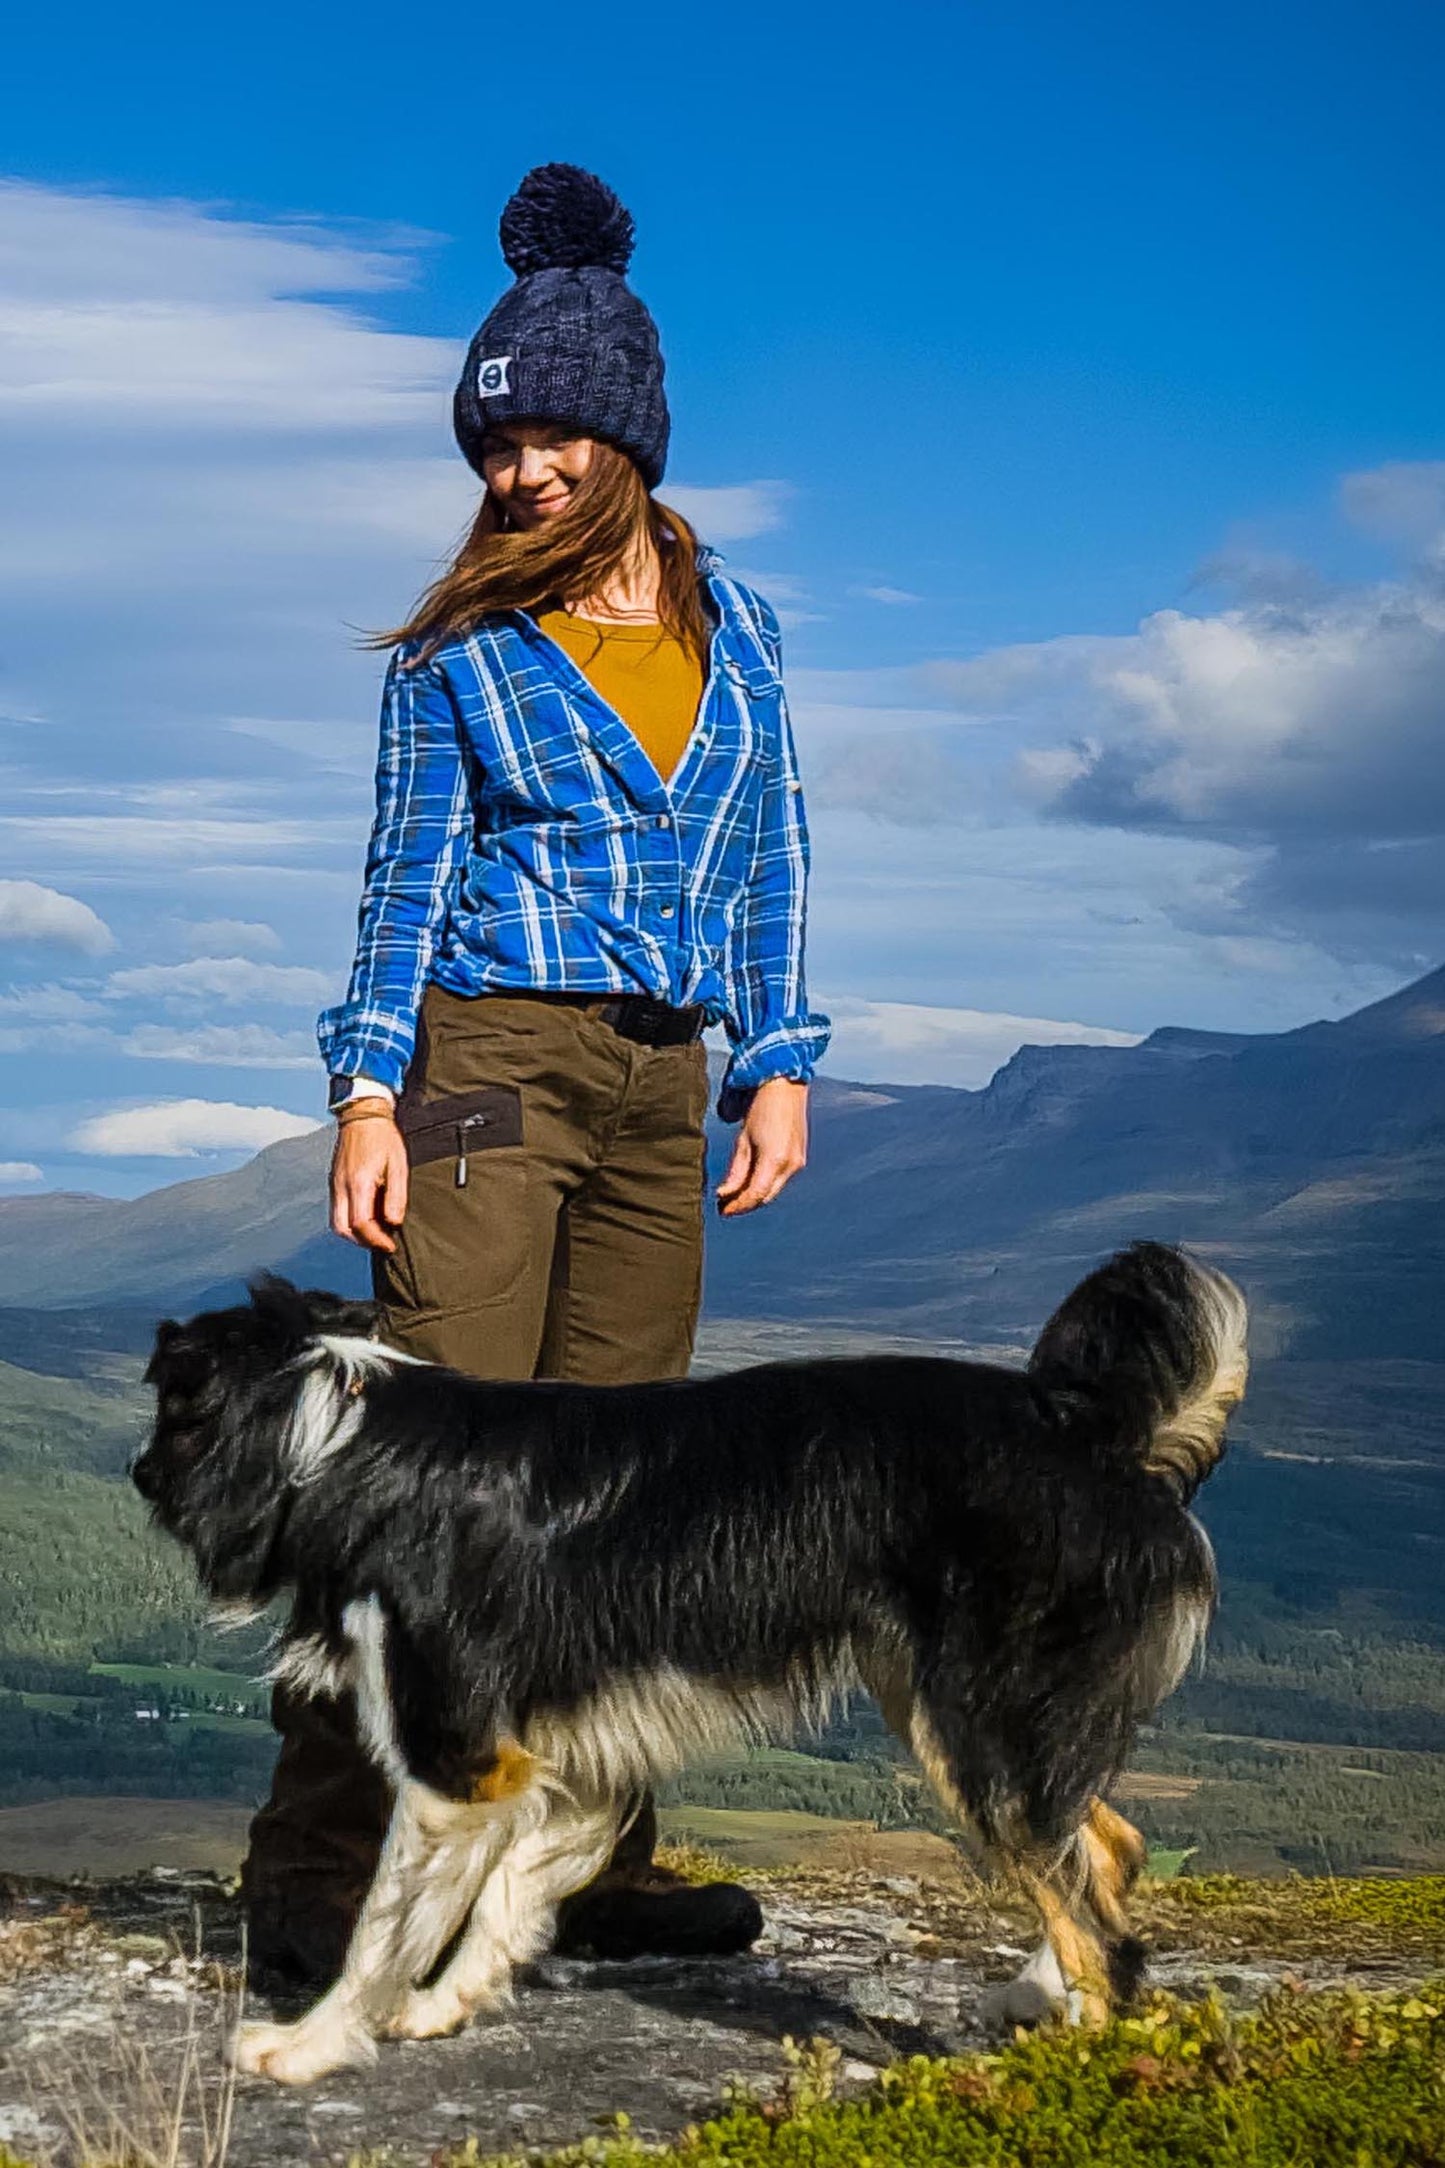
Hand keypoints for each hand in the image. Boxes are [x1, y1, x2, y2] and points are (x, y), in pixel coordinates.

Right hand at [330, 1112, 408, 1252]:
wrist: (363, 1115)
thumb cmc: (383, 1138)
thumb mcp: (398, 1166)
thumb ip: (396, 1196)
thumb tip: (394, 1222)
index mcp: (358, 1183)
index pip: (361, 1224)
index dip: (375, 1240)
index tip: (390, 1244)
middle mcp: (341, 1186)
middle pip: (342, 1228)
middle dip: (361, 1242)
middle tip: (381, 1244)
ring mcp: (335, 1184)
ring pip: (336, 1222)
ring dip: (353, 1234)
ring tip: (374, 1234)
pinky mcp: (334, 1181)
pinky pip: (336, 1209)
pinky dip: (349, 1221)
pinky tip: (366, 1217)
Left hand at [716, 1078, 808, 1216]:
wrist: (784, 1085)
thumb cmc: (761, 1107)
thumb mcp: (743, 1140)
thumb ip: (736, 1171)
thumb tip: (724, 1194)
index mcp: (774, 1160)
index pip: (755, 1195)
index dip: (738, 1207)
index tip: (722, 1211)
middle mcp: (790, 1164)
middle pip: (765, 1197)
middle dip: (746, 1204)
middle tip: (726, 1206)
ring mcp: (797, 1161)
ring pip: (774, 1189)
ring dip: (755, 1195)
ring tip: (735, 1194)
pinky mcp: (799, 1157)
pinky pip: (781, 1179)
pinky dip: (765, 1184)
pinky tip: (751, 1180)